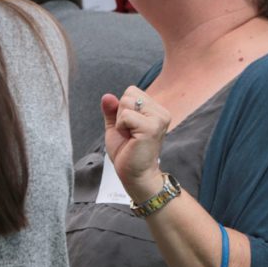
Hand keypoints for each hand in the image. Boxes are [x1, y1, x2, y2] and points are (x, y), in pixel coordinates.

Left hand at [101, 86, 169, 201]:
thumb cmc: (127, 153)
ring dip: (121, 121)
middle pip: (129, 94)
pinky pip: (126, 115)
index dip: (123, 109)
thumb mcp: (116, 126)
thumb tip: (107, 96)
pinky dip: (121, 126)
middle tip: (129, 133)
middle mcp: (161, 112)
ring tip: (130, 136)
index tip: (129, 128)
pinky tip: (130, 139)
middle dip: (121, 113)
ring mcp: (158, 119)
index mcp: (155, 110)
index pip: (131, 91)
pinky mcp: (152, 127)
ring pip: (127, 102)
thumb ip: (112, 110)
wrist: (135, 175)